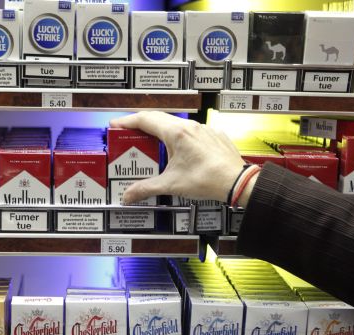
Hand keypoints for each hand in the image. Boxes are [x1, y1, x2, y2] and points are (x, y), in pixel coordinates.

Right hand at [109, 111, 250, 204]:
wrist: (238, 182)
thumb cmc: (208, 179)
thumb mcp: (171, 184)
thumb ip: (146, 188)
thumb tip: (128, 195)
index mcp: (176, 133)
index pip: (145, 119)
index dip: (127, 121)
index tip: (115, 125)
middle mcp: (189, 127)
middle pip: (158, 119)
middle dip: (140, 126)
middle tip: (128, 135)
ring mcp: (203, 130)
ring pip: (175, 124)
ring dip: (159, 131)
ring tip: (150, 144)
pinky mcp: (212, 136)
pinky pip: (190, 132)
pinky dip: (177, 137)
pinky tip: (176, 151)